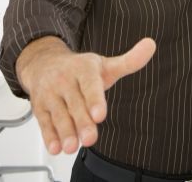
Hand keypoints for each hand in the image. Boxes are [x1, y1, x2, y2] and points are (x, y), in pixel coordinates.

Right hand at [16, 36, 155, 154]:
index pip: (89, 85)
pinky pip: (43, 121)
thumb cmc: (78, 69)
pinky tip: (55, 146)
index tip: (99, 114)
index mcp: (83, 68)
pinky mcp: (39, 106)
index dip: (94, 100)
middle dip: (82, 122)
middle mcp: (64, 80)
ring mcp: (50, 93)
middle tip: (90, 138)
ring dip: (64, 131)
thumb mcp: (104, 65)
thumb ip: (129, 61)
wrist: (43, 63)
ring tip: (71, 146)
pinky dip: (48, 135)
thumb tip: (151, 45)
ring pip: (58, 114)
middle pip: (74, 104)